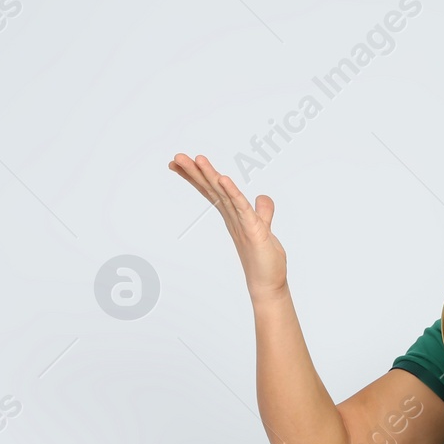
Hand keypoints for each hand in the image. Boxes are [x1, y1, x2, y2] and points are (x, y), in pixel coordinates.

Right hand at [168, 153, 287, 298]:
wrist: (268, 285)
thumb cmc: (264, 261)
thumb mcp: (264, 228)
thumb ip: (263, 211)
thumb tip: (262, 197)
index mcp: (232, 215)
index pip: (213, 191)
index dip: (198, 176)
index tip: (181, 164)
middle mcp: (232, 217)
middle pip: (211, 190)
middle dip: (194, 173)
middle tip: (175, 158)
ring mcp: (240, 223)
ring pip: (222, 194)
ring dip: (209, 176)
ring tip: (195, 160)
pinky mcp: (252, 229)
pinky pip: (241, 207)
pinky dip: (232, 192)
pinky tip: (223, 179)